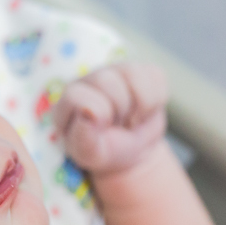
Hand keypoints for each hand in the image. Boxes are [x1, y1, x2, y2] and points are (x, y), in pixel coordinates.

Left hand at [54, 63, 168, 175]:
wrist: (132, 150)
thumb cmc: (104, 149)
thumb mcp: (90, 153)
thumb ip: (83, 139)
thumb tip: (88, 112)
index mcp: (69, 98)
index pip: (77, 95)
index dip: (98, 115)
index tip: (101, 129)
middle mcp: (89, 80)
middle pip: (106, 81)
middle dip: (120, 110)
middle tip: (118, 125)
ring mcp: (115, 72)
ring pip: (132, 73)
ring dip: (139, 105)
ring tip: (131, 119)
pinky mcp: (141, 71)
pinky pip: (155, 76)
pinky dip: (156, 100)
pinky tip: (143, 111)